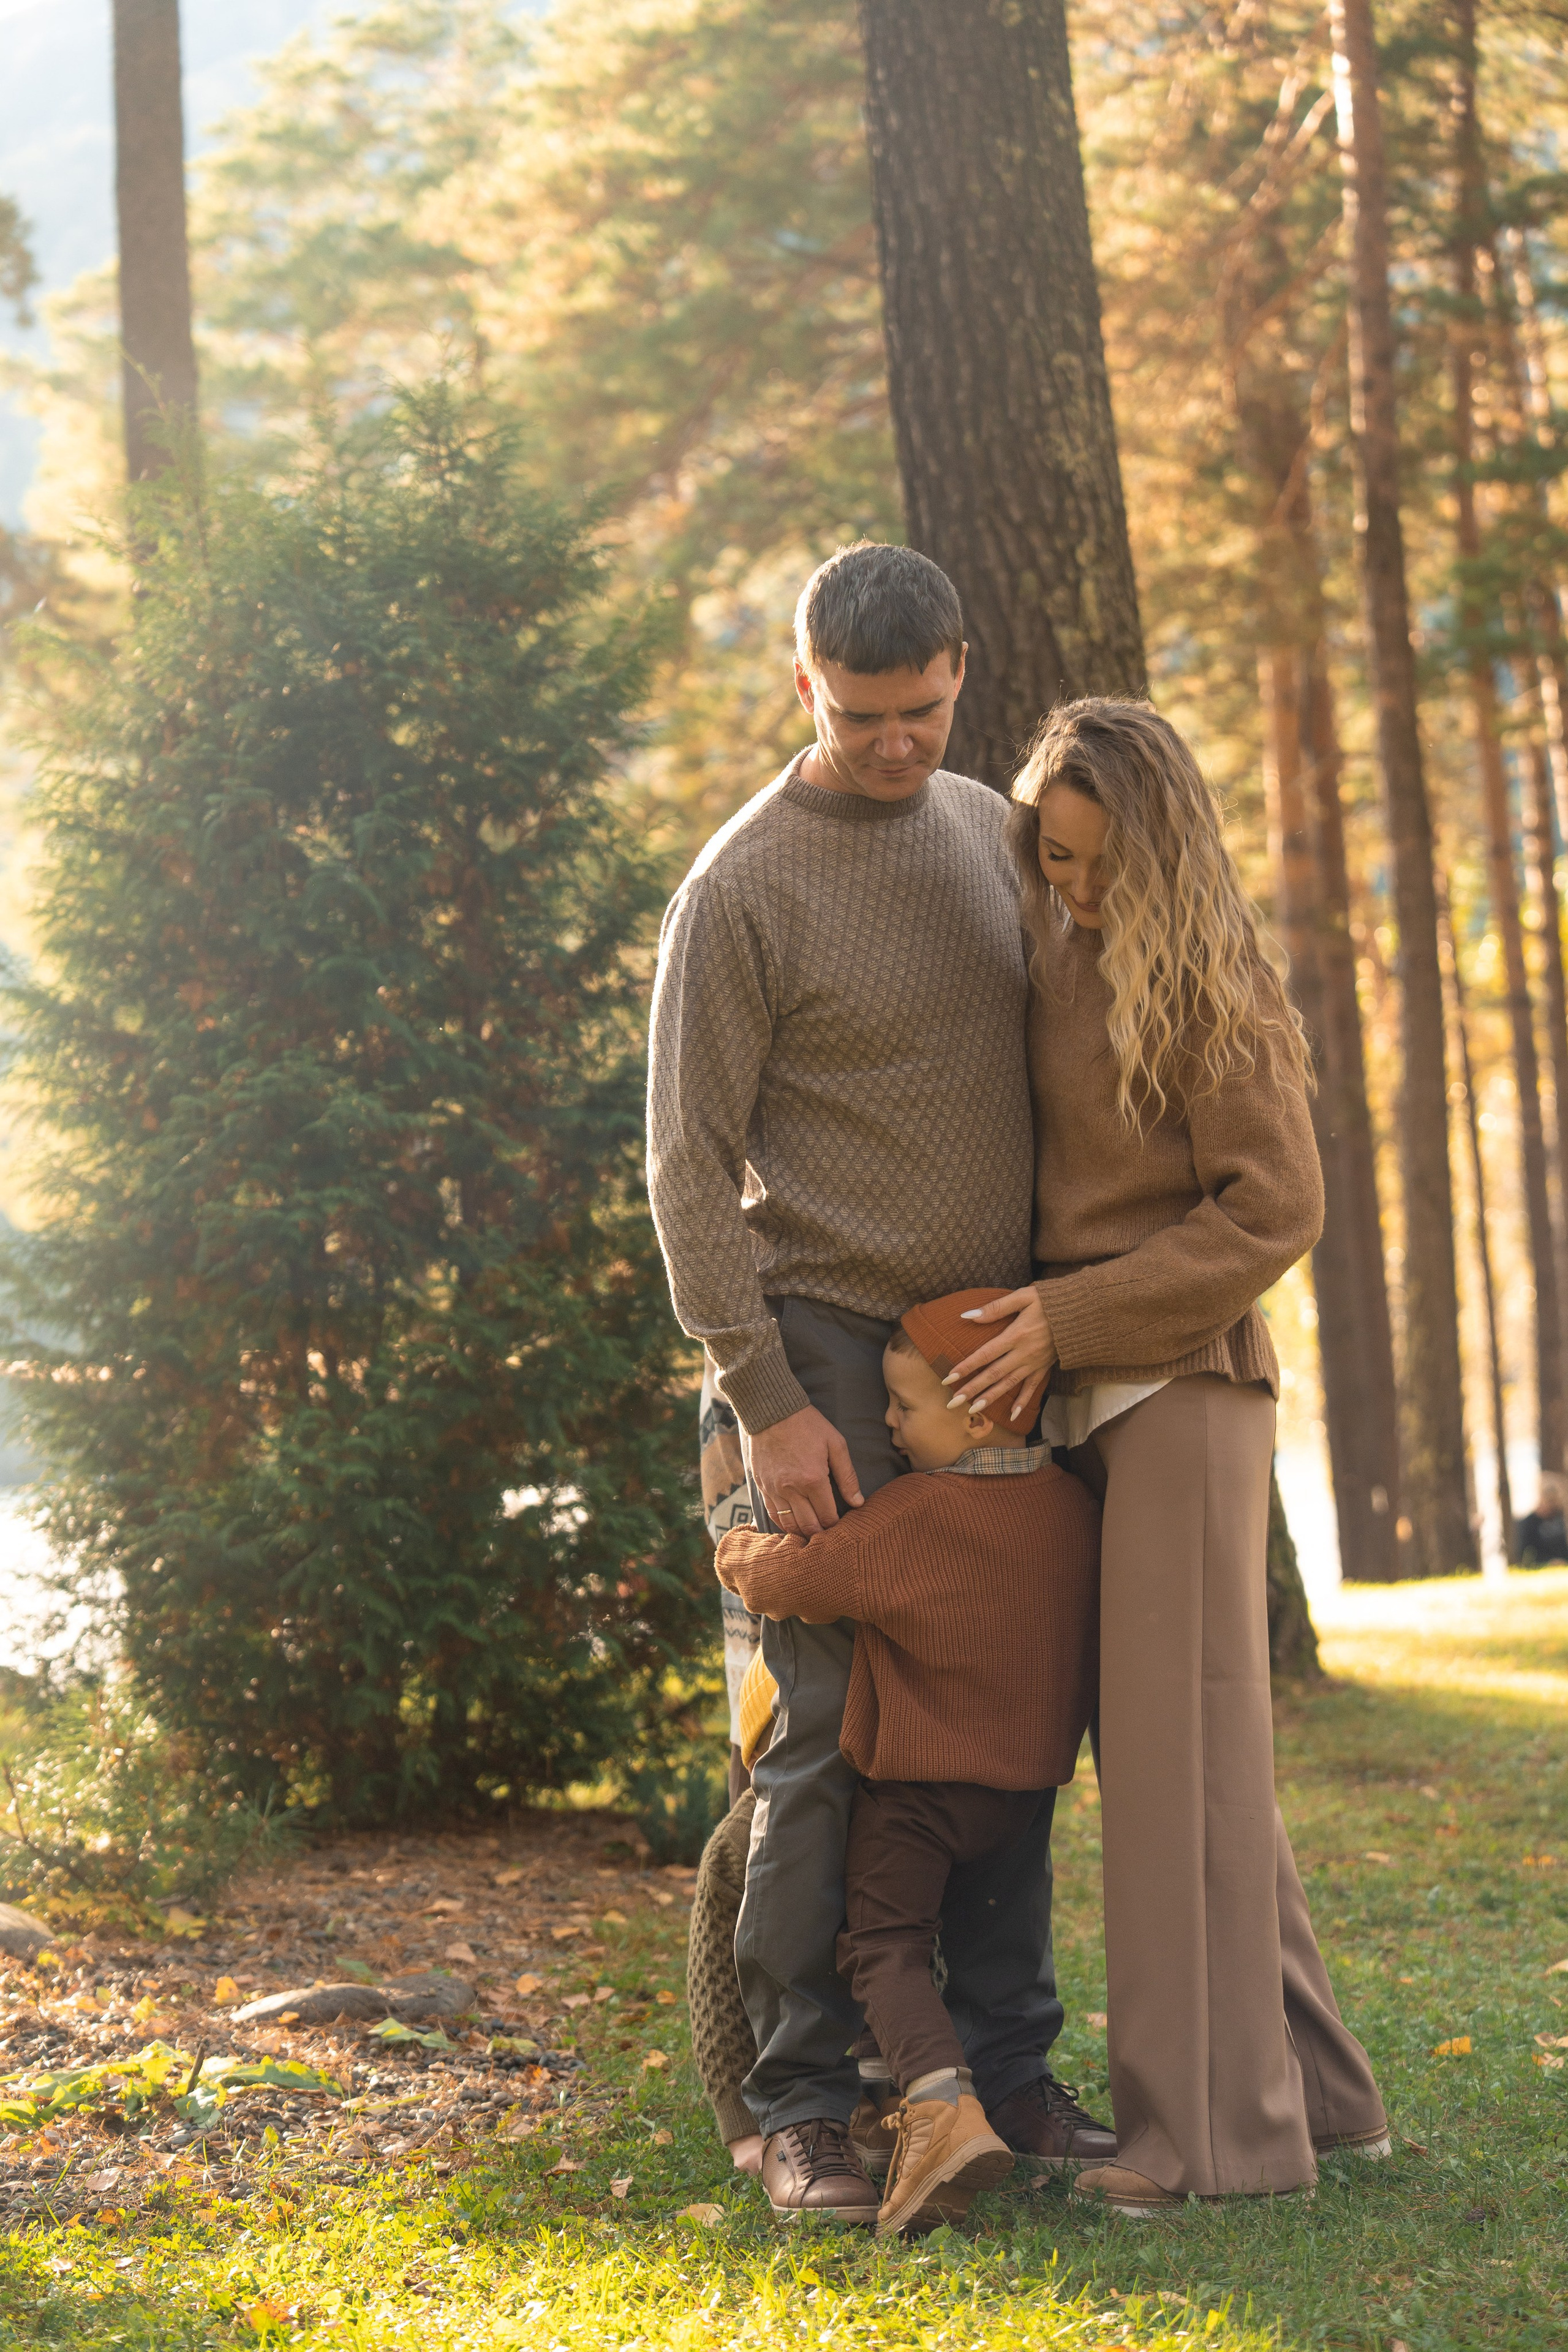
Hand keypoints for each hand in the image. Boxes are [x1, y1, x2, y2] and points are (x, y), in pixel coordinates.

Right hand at [749, 1404, 863, 1537]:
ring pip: (789, 1524)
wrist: (770, 1411)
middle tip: (829, 1536)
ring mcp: (774, 1489)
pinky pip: (772, 1514)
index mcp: (813, 1479)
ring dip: (802, 1533)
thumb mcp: (835, 1444)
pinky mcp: (761, 1486)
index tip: (842, 1527)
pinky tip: (792, 1527)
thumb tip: (858, 1502)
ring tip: (812, 1535)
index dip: (836, 1526)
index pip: (827, 1516)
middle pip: (809, 1525)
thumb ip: (848, 1476)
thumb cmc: (807, 1424)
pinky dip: (783, 1524)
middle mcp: (791, 1489)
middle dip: (821, 1534)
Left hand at [944, 1286, 1056, 1424]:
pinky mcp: (1045, 1368)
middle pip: (993, 1374)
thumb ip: (996, 1307)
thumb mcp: (1023, 1297)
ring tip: (972, 1411)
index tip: (948, 1378)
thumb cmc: (1050, 1300)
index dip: (966, 1367)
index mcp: (1015, 1335)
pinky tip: (1012, 1415)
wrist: (1083, 1311)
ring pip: (1009, 1385)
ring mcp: (1035, 1363)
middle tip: (952, 1403)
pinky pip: (1032, 1388)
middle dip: (972, 1390)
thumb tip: (968, 1315)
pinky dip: (1023, 1402)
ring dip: (990, 1398)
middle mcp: (1023, 1353)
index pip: (985, 1354)